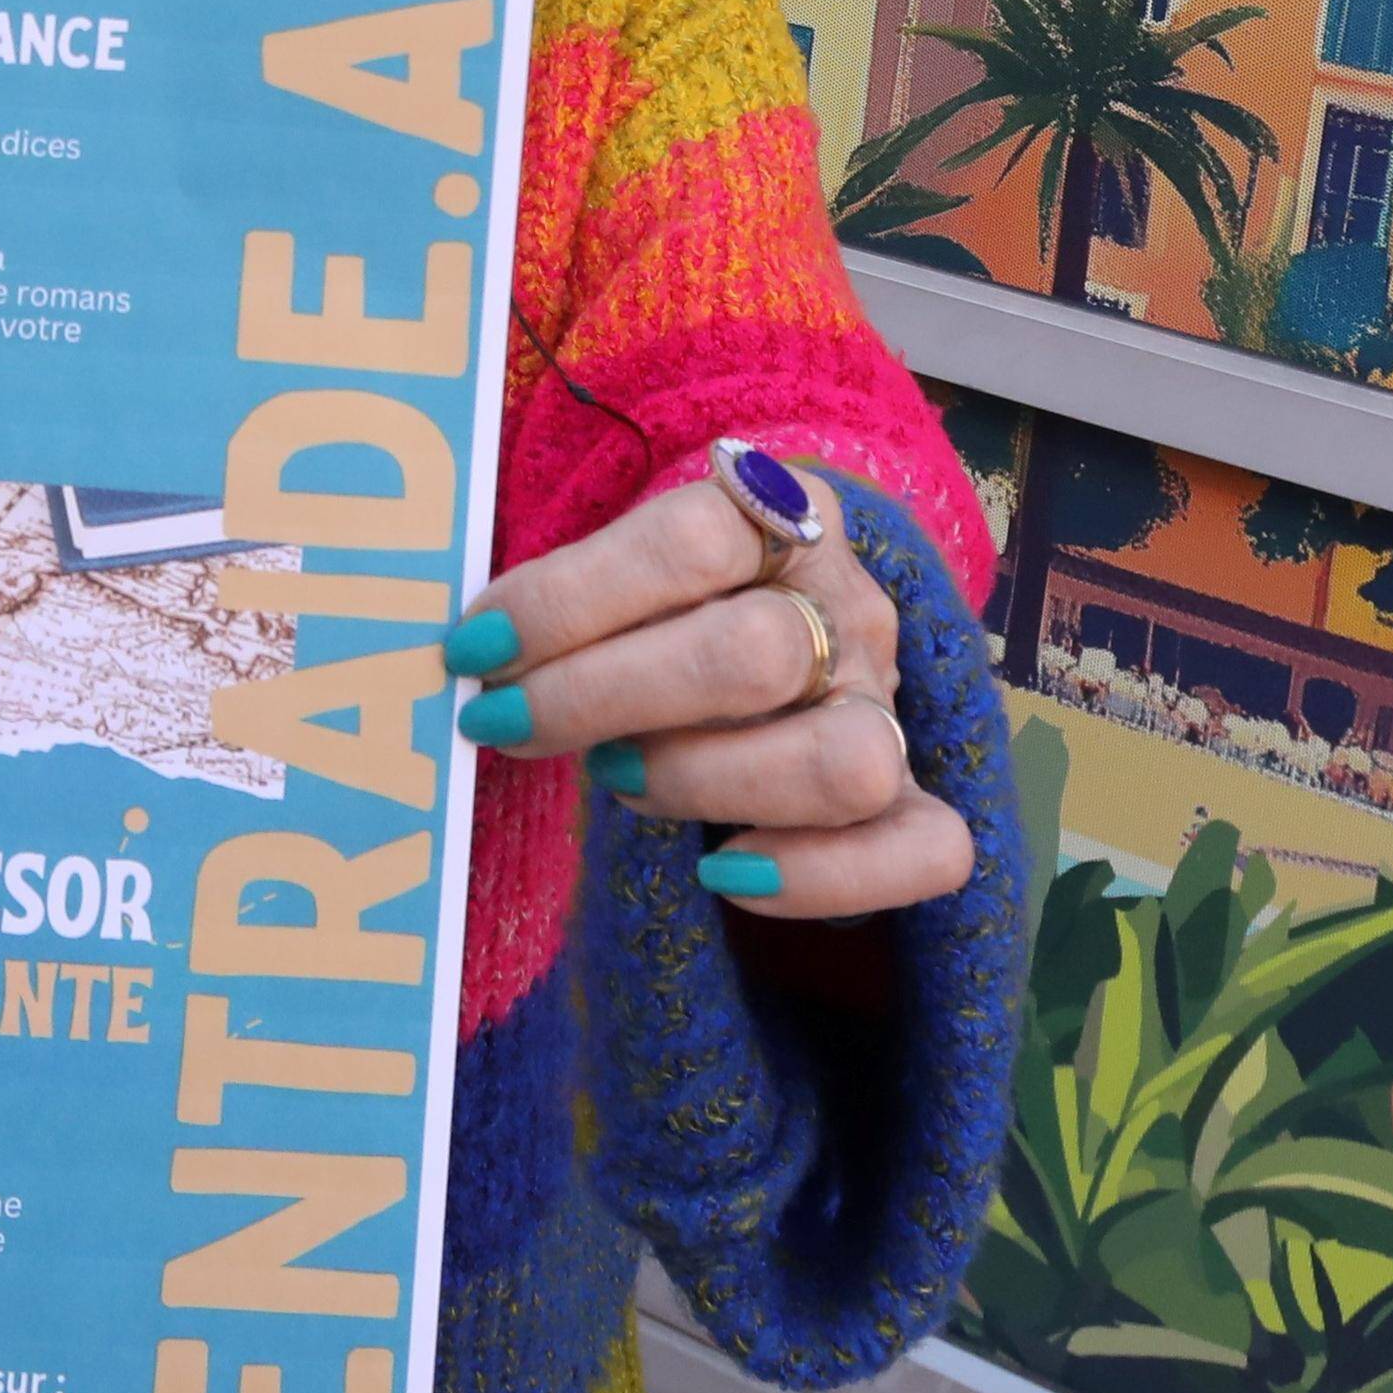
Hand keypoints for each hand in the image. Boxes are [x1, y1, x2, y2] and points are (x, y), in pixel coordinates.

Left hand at [448, 458, 973, 919]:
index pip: (690, 540)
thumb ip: (564, 593)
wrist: (765, 627)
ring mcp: (888, 707)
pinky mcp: (915, 799)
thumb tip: (468, 659)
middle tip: (506, 723)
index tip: (474, 650)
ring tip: (616, 780)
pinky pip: (925, 851)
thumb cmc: (662, 599)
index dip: (569, 598)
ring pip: (842, 762)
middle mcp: (849, 606)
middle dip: (602, 698)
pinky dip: (822, 877)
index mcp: (782, 515)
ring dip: (703, 781)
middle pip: (751, 654)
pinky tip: (724, 876)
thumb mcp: (620, 565)